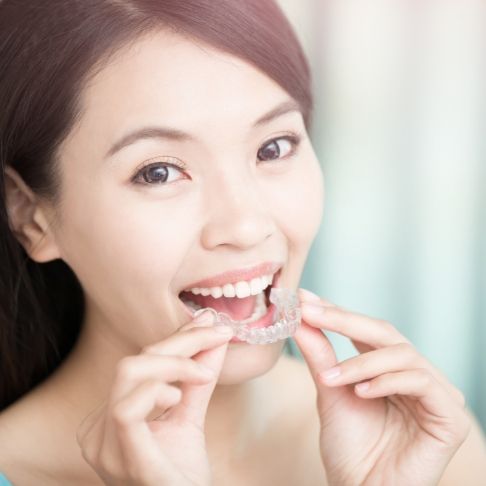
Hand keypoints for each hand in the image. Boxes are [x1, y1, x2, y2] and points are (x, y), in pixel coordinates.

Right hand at [76, 311, 233, 485]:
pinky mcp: (122, 458)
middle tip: (217, 335)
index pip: (139, 363)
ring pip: (128, 374)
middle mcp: (99, 429)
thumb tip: (214, 336)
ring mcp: (104, 446)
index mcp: (110, 417)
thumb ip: (198, 378)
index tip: (209, 322)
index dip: (176, 338)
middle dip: (178, 342)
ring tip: (201, 374)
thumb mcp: (190, 416)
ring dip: (172, 363)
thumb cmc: (182, 475)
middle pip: (133, 362)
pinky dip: (157, 391)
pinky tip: (177, 399)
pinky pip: (127, 409)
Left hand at [293, 288, 470, 485]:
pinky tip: (360, 392)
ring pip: (402, 354)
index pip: (365, 330)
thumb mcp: (330, 392)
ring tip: (331, 378)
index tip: (305, 299)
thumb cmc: (349, 448)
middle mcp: (415, 375)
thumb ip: (321, 355)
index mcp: (389, 369)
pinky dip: (387, 381)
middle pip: (385, 332)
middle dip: (344, 320)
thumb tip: (301, 317)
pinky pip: (420, 382)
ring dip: (361, 362)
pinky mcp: (450, 417)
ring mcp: (436, 394)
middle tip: (311, 313)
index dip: (336, 312)